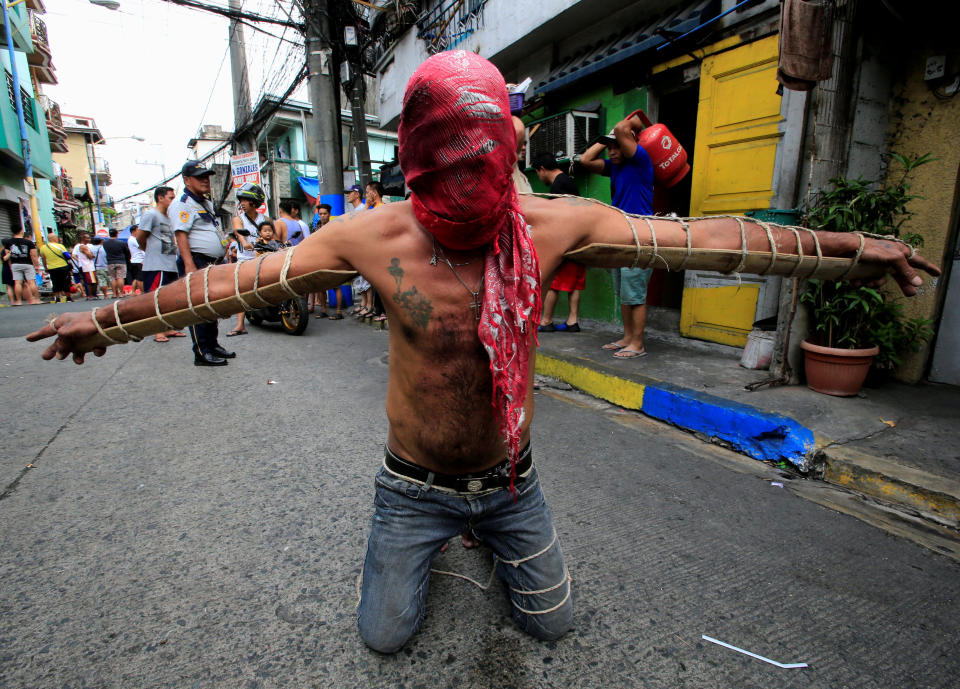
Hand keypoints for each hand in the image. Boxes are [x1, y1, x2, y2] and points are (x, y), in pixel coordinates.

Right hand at [26, 311, 106, 363]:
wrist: (109, 320)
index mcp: (63, 323)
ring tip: (79, 361)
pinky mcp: (96, 339)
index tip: (28, 339)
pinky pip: (93, 348)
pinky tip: (98, 350)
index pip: (47, 330)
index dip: (37, 335)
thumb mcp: (68, 332)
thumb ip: (61, 343)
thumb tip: (58, 355)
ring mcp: (85, 335)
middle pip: (61, 342)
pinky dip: (96, 351)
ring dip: (77, 356)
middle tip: (45, 357)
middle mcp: (73, 329)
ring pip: (77, 349)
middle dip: (54, 350)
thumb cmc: (86, 323)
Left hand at [824, 234, 940, 295]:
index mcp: (899, 252)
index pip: (918, 261)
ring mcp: (876, 265)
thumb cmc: (871, 249)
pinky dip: (862, 283)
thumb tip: (919, 283)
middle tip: (910, 294)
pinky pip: (867, 281)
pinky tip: (857, 282)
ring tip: (867, 282)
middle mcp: (889, 259)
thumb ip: (906, 270)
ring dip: (874, 284)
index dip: (928, 268)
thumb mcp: (893, 259)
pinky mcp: (864, 270)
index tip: (938, 273)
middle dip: (903, 284)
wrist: (846, 249)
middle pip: (901, 275)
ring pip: (881, 280)